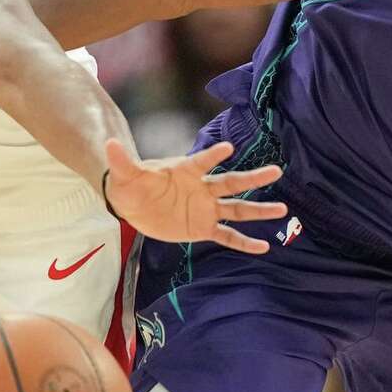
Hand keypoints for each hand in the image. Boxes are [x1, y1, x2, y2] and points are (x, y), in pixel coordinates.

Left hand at [102, 139, 287, 252]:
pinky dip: (244, 242)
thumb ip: (121, 161)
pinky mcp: (203, 227)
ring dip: (259, 210)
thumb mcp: (126, 175)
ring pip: (237, 209)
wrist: (135, 204)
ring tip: (282, 209)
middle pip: (232, 182)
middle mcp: (202, 188)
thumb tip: (108, 144)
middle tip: (276, 171)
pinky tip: (263, 248)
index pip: (203, 161)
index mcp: (186, 171)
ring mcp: (206, 208)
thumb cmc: (133, 185)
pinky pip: (227, 236)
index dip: (214, 155)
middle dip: (254, 178)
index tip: (228, 148)